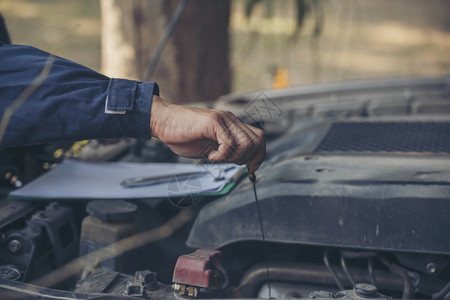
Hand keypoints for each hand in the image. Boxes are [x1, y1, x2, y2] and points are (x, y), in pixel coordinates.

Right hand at [150, 95, 264, 171]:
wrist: (164, 122)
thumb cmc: (183, 134)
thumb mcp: (210, 146)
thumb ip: (226, 150)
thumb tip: (243, 161)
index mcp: (232, 125)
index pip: (258, 138)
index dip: (259, 155)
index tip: (250, 168)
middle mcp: (231, 120)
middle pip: (258, 140)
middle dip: (248, 158)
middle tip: (230, 162)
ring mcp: (223, 120)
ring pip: (246, 143)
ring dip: (234, 157)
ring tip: (218, 158)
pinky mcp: (213, 123)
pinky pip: (228, 143)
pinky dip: (221, 156)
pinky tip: (210, 156)